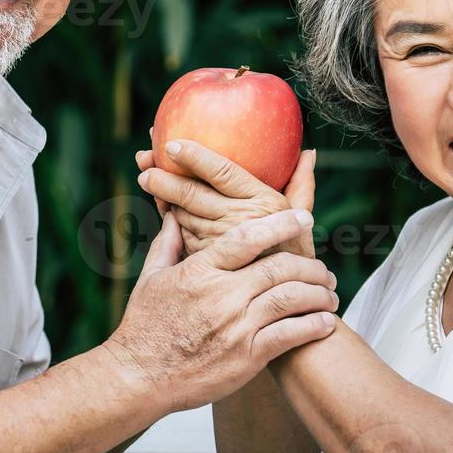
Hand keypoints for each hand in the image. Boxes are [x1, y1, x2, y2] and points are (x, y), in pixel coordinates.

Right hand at [104, 208, 338, 412]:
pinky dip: (313, 326)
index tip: (304, 219)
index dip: (280, 225)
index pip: (248, 238)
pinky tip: (324, 322)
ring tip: (330, 294)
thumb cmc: (144, 326)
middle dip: (310, 266)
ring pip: (291, 299)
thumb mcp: (151, 278)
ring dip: (319, 294)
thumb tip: (173, 215)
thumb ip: (168, 243)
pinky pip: (290, 335)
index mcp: (201, 271)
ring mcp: (236, 327)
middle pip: (280, 268)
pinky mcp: (247, 357)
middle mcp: (222, 295)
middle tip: (324, 270)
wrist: (139, 377)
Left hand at [135, 138, 316, 259]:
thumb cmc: (293, 256)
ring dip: (163, 197)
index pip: (222, 172)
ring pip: (183, 215)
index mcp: (263, 203)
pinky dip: (170, 221)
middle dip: (165, 177)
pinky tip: (163, 208)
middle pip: (193, 194)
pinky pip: (181, 237)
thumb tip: (309, 152)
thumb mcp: (301, 222)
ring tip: (148, 179)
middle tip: (144, 164)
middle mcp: (241, 222)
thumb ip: (302, 186)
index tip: (173, 144)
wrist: (286, 309)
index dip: (196, 156)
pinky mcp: (206, 262)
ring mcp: (220, 244)